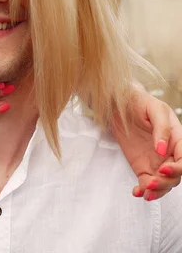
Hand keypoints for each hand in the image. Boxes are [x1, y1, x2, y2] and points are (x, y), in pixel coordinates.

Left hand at [112, 84, 181, 200]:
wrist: (119, 104)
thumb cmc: (140, 102)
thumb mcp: (154, 109)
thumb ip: (162, 129)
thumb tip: (163, 150)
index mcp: (177, 139)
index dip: (178, 168)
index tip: (162, 169)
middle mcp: (169, 153)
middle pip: (175, 176)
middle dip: (165, 182)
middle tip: (150, 183)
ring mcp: (156, 161)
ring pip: (163, 183)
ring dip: (156, 191)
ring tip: (144, 191)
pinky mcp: (142, 167)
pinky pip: (146, 184)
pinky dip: (143, 191)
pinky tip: (137, 192)